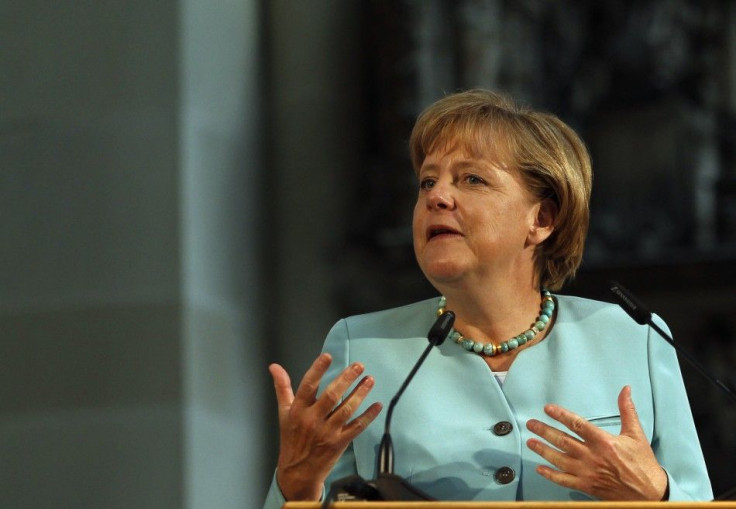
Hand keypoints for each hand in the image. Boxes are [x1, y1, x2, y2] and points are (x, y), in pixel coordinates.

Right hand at [269, 353, 382, 500]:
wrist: (297, 472)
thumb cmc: (291, 438)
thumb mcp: (283, 412)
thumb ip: (282, 387)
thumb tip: (274, 366)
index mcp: (298, 410)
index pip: (308, 386)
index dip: (317, 370)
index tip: (328, 356)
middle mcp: (313, 420)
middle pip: (332, 396)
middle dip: (346, 379)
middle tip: (358, 366)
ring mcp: (327, 432)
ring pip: (346, 409)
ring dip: (360, 393)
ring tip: (370, 380)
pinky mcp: (339, 443)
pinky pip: (357, 427)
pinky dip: (368, 416)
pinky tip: (377, 405)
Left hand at [526, 385, 667, 500]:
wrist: (649, 494)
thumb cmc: (643, 464)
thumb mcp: (636, 434)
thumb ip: (627, 410)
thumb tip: (625, 389)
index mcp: (604, 441)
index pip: (577, 424)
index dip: (560, 415)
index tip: (548, 409)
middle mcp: (592, 456)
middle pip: (563, 441)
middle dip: (544, 431)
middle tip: (531, 424)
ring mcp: (587, 473)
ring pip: (559, 459)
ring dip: (543, 450)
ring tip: (530, 442)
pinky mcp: (586, 486)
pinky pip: (564, 480)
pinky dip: (550, 474)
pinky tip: (540, 468)